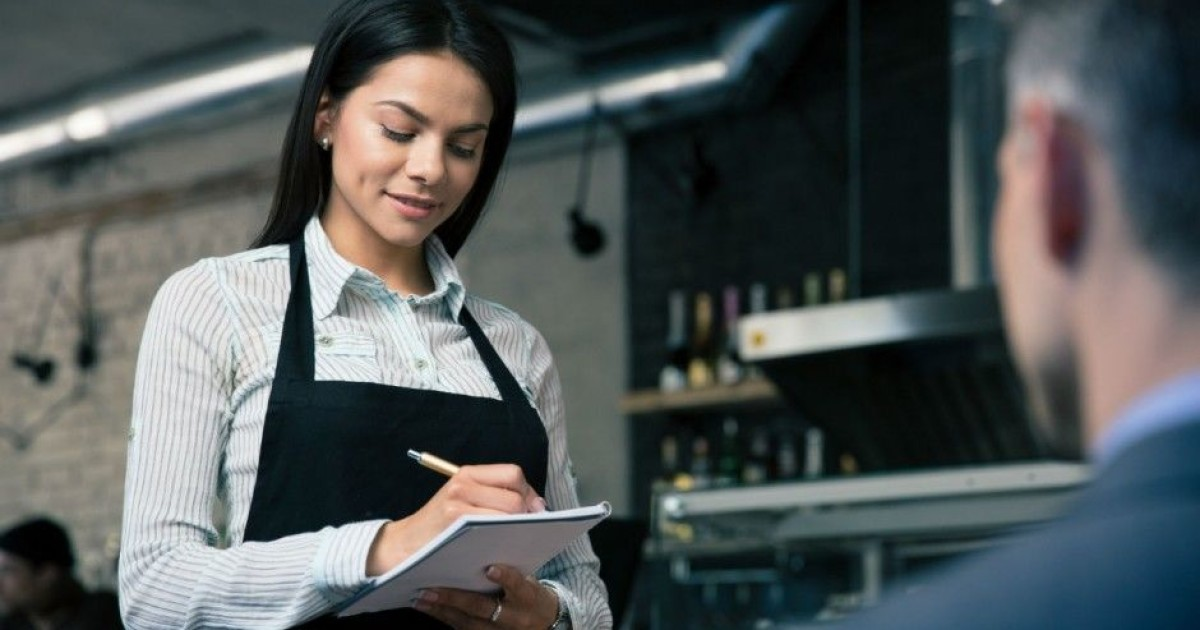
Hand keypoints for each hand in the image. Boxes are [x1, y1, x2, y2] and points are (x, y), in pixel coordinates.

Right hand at [367, 464, 545, 575]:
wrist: (403, 546)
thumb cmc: (440, 527)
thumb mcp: (461, 500)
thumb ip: (493, 497)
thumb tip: (537, 505)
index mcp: (466, 474)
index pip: (512, 474)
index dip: (529, 493)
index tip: (534, 511)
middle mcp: (462, 484)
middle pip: (514, 496)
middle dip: (528, 514)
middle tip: (527, 530)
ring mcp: (457, 503)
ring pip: (509, 512)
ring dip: (519, 528)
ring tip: (517, 539)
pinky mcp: (455, 522)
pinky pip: (495, 529)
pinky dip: (505, 538)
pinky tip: (505, 547)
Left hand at [413, 564, 559, 628]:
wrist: (541, 620)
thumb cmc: (530, 590)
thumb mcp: (531, 576)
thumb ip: (513, 560)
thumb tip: (490, 534)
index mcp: (528, 597)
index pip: (519, 586)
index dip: (506, 578)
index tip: (490, 568)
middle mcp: (514, 618)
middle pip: (483, 608)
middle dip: (456, 597)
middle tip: (432, 586)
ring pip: (466, 622)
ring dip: (442, 608)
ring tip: (421, 596)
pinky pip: (459, 627)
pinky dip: (441, 615)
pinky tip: (425, 605)